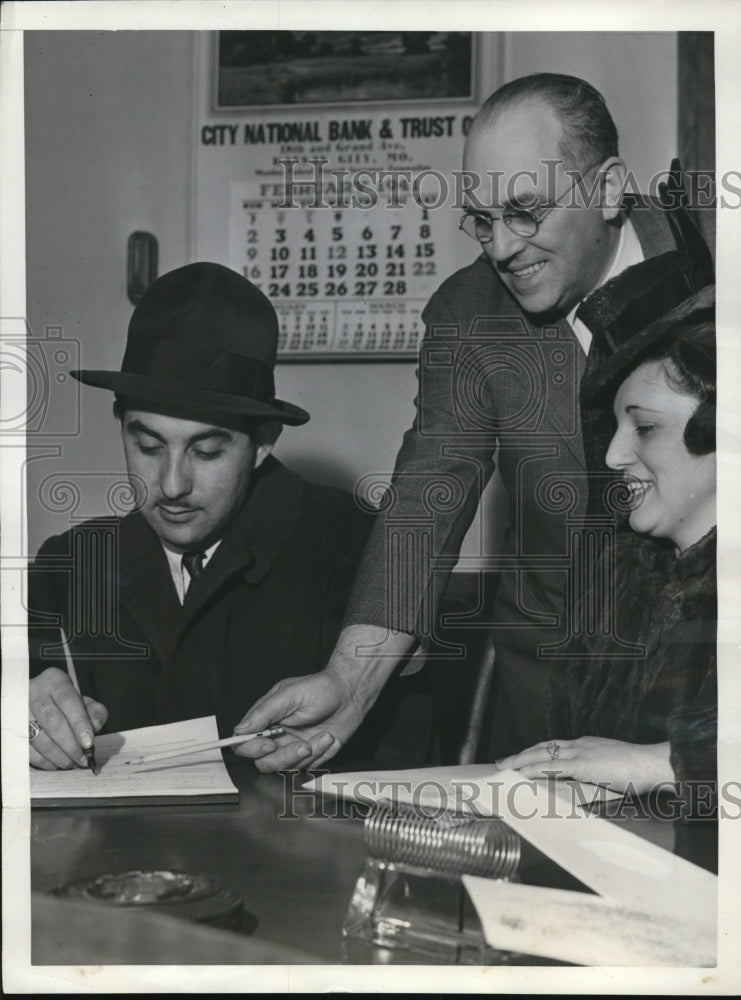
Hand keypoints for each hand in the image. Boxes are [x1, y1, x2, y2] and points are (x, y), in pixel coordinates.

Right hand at [29, 668, 107, 769]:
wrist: (39, 706)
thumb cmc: (66, 705)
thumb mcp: (83, 702)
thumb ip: (95, 712)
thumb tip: (95, 726)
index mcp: (54, 681)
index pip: (68, 700)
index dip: (80, 723)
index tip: (89, 743)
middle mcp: (34, 692)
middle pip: (53, 721)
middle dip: (71, 745)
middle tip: (84, 759)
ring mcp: (19, 711)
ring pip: (39, 739)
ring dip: (59, 756)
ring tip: (73, 764)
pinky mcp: (12, 730)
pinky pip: (28, 751)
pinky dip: (45, 762)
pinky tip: (57, 764)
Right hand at [232, 624, 412, 770]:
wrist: (350, 694)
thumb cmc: (320, 688)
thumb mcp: (289, 694)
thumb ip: (264, 712)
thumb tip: (239, 730)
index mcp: (265, 719)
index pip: (243, 742)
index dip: (251, 748)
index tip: (269, 744)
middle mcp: (275, 736)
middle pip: (263, 762)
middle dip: (283, 757)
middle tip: (302, 746)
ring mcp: (292, 747)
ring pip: (285, 767)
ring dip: (306, 754)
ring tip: (323, 735)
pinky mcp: (310, 756)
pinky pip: (307, 766)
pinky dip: (319, 753)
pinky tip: (328, 737)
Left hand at [496, 736, 672, 794]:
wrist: (651, 764)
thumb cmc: (638, 771)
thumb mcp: (612, 769)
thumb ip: (597, 774)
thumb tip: (586, 786)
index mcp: (587, 745)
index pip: (555, 746)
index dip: (536, 752)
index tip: (523, 757)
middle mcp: (580, 745)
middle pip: (543, 747)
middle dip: (521, 754)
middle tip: (504, 761)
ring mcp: (580, 753)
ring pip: (542, 755)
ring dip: (521, 761)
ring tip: (505, 767)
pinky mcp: (582, 765)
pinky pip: (552, 767)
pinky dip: (534, 769)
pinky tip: (522, 774)